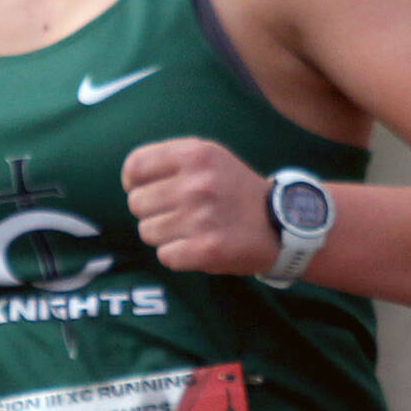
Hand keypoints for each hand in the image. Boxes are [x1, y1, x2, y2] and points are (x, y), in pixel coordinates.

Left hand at [121, 139, 275, 274]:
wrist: (282, 223)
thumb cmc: (234, 190)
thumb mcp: (209, 157)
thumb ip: (168, 160)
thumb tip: (129, 179)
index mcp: (195, 154)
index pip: (134, 167)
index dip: (134, 182)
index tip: (146, 189)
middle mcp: (197, 183)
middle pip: (136, 203)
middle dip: (153, 211)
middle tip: (181, 213)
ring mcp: (201, 217)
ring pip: (147, 231)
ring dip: (165, 235)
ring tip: (193, 228)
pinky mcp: (206, 249)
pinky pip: (165, 255)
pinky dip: (178, 256)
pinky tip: (199, 246)